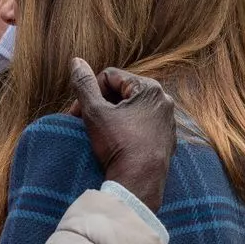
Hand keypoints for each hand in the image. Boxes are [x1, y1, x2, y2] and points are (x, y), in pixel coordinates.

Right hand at [67, 59, 176, 210]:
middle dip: (101, 105)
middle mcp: (164, 101)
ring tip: (101, 135)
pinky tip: (118, 145)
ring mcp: (168, 122)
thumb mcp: (94, 112)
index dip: (89, 92)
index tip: (77, 113)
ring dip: (114, 117)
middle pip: (123, 92)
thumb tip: (76, 61)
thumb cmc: (118, 145)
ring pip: (133, 110)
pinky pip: (143, 127)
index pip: (110, 77)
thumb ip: (83, 84)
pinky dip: (128, 131)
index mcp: (149, 88)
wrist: (139, 182)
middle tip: (86, 123)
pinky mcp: (168, 140)